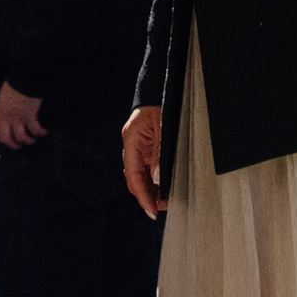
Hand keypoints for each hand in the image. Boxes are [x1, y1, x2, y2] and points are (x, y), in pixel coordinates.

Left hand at [0, 81, 45, 148]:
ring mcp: (18, 118)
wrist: (24, 78)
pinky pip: (35, 130)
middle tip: (20, 145)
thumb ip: (4, 107)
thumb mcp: (4, 96)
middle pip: (6, 139)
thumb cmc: (15, 83)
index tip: (7, 138)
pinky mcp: (30, 116)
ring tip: (34, 139)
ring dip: (28, 141)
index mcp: (0, 112)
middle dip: (13, 145)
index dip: (0, 137)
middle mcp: (7, 118)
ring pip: (21, 137)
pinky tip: (44, 132)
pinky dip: (40, 133)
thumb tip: (8, 111)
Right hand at [122, 104, 165, 218]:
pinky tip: (163, 190)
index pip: (133, 174)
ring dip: (151, 191)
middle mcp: (132, 145)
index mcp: (131, 139)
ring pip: (140, 176)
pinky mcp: (146, 148)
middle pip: (134, 179)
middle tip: (161, 209)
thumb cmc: (163, 102)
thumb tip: (157, 179)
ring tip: (165, 202)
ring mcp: (138, 147)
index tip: (152, 210)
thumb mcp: (164, 127)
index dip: (142, 195)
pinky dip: (154, 182)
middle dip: (146, 196)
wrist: (163, 87)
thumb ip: (160, 153)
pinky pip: (147, 169)